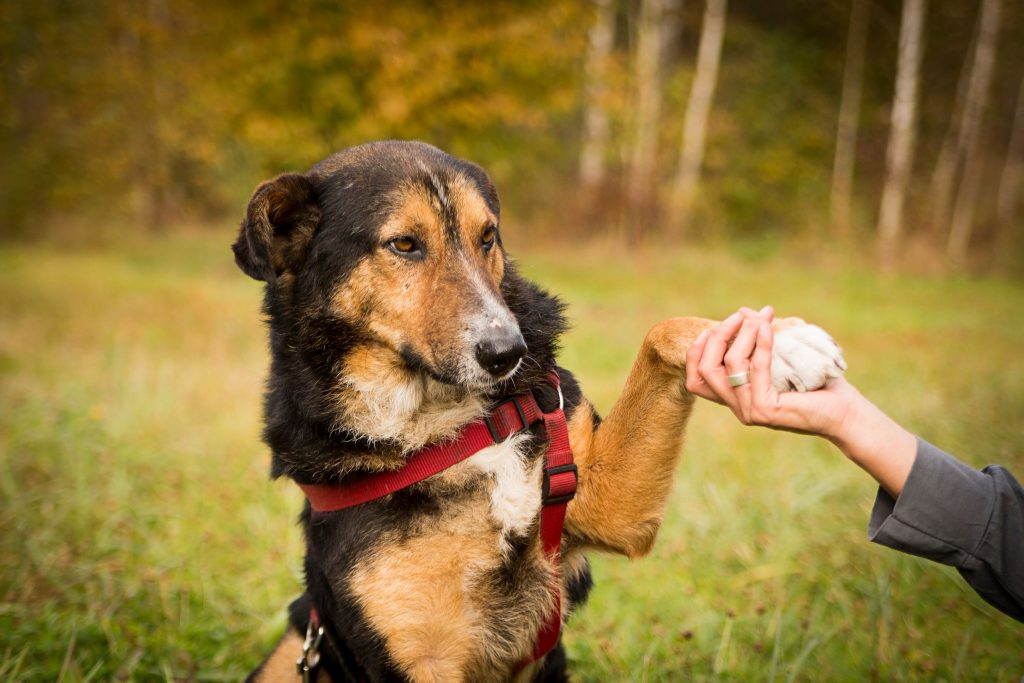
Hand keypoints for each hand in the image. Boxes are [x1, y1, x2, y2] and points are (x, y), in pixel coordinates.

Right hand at [684, 306, 853, 438]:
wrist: (845, 412)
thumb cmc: (817, 383)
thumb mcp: (782, 354)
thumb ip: (758, 337)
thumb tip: (744, 311)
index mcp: (736, 398)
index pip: (696, 380)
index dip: (696, 352)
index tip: (712, 328)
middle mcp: (737, 407)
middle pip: (705, 369)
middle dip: (717, 336)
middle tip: (739, 316)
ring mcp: (749, 411)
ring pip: (728, 364)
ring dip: (742, 334)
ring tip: (761, 318)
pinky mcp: (764, 410)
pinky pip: (754, 368)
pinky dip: (759, 343)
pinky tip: (767, 327)